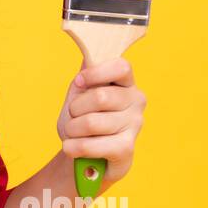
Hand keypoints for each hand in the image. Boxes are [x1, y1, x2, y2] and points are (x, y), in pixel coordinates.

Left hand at [56, 57, 146, 185]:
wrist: (86, 157)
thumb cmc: (83, 121)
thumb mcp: (79, 94)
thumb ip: (85, 75)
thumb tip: (88, 49)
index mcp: (126, 83)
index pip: (122, 67)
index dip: (96, 73)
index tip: (79, 82)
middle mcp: (136, 101)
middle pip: (100, 97)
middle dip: (75, 108)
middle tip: (74, 116)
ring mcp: (134, 125)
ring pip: (91, 122)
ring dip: (71, 130)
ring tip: (74, 134)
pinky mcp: (126, 149)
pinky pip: (90, 145)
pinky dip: (73, 147)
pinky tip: (72, 148)